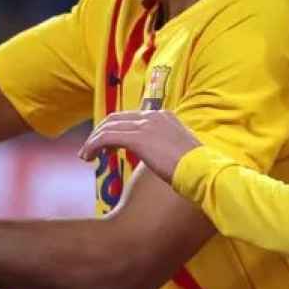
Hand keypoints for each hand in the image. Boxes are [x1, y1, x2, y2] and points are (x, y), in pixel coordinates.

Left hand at [78, 111, 201, 179]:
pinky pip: (107, 138)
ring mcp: (146, 125)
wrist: (203, 172)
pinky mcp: (138, 138)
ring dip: (92, 141)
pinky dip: (94, 146)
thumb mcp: (178, 151)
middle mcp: (153, 116)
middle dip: (99, 132)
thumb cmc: (195, 169)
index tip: (105, 143)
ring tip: (85, 156)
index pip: (130, 117)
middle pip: (115, 118)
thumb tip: (156, 156)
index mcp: (164, 116)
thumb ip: (163, 147)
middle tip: (89, 149)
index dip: (113, 128)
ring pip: (108, 128)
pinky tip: (89, 157)